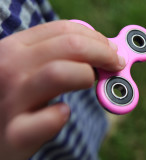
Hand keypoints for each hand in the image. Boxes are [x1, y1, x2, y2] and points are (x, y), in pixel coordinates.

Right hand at [0, 20, 124, 159]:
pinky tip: (62, 113)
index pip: (62, 29)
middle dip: (103, 52)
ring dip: (86, 75)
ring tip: (90, 82)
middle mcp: (8, 69)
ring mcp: (10, 100)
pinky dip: (64, 114)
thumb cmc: (11, 96)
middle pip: (69, 45)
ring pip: (60, 73)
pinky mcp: (15, 134)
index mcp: (13, 48)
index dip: (94, 36)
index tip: (110, 47)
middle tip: (116, 62)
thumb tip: (102, 47)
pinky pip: (51, 118)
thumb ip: (54, 54)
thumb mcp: (23, 67)